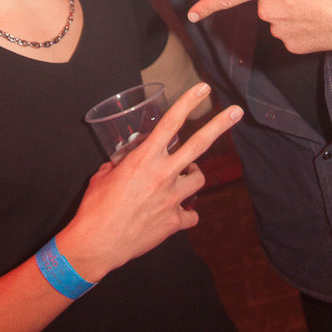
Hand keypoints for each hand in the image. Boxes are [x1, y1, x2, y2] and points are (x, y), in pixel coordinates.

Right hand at [57, 83, 242, 280]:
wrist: (97, 244)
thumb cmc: (95, 208)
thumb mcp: (103, 176)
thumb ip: (120, 164)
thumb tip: (125, 161)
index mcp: (144, 159)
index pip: (171, 122)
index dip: (188, 101)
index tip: (203, 88)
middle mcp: (163, 175)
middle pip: (199, 144)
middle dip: (220, 124)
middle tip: (236, 111)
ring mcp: (172, 199)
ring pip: (198, 178)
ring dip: (193, 175)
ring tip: (184, 176)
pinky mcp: (174, 222)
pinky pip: (191, 215)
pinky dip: (185, 213)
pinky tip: (175, 214)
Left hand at [188, 0, 331, 53]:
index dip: (208, 5)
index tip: (192, 15)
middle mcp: (268, 10)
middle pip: (264, 1)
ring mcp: (282, 31)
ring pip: (278, 19)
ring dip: (291, 11)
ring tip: (319, 0)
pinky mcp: (296, 46)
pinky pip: (291, 35)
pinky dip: (302, 27)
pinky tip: (321, 17)